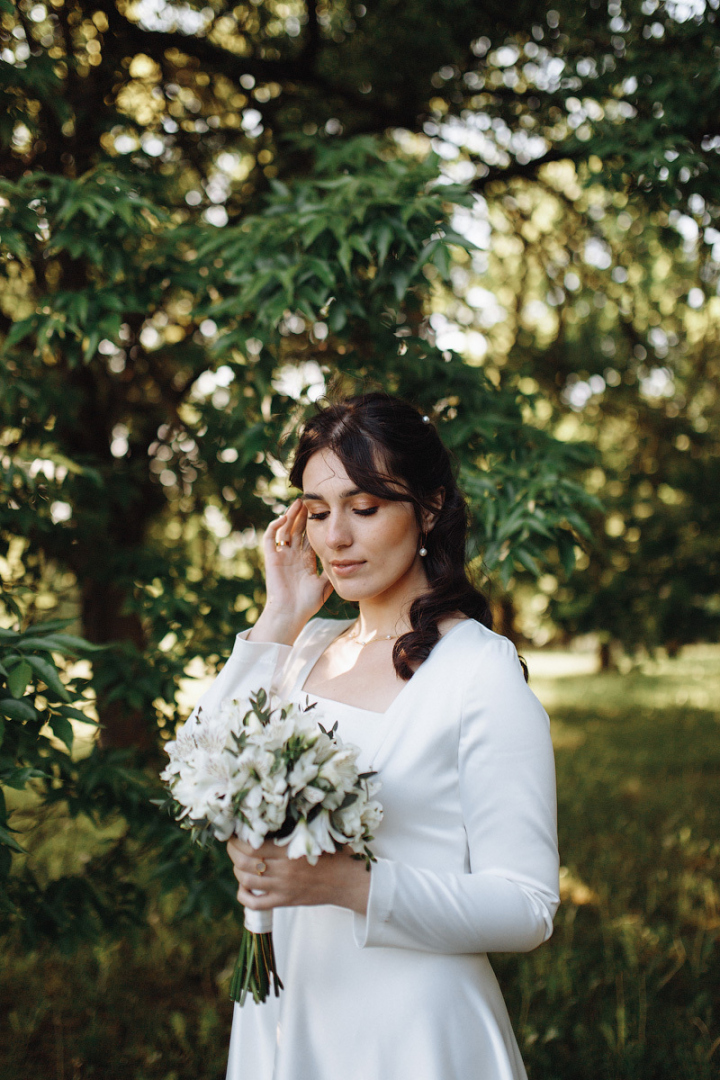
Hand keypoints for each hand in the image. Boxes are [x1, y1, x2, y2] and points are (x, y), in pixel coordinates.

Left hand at [226, 836, 370, 915]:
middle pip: (245, 862)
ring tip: (238, 861)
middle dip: (233, 851)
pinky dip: (244, 895)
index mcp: (290, 851)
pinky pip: (256, 904)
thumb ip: (298, 825)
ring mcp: (283, 888)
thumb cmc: (335, 853)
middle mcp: (283, 870)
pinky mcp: (285, 902)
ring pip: (247, 880)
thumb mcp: (317, 834)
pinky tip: (244, 886)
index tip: (235, 831)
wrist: (349, 882)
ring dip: (237, 870)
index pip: (252, 846)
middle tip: (232, 843)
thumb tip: (279, 808)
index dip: (237, 839)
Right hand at [249, 500, 332, 644]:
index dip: (314, 523)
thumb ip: (333, 570)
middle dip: (303, 515)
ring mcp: (281, 556)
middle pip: (297, 529)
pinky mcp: (271, 558)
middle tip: (309, 500)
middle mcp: (293, 556)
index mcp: (305, 560)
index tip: (323, 510)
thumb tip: (348, 559)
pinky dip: (275, 526)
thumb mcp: (326, 583)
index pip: (309, 536)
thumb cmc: (308, 603)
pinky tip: (285, 518)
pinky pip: (270, 538)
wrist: (291, 614)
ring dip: (290, 516)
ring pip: (284, 530)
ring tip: (298, 503)